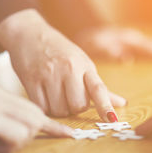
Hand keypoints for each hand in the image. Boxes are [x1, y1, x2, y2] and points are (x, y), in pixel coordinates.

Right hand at [0, 9, 126, 120]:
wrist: (29, 33)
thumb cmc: (59, 50)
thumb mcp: (81, 62)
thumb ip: (98, 86)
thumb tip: (122, 103)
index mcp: (84, 65)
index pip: (98, 89)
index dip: (105, 106)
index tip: (111, 119)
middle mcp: (68, 68)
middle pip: (77, 106)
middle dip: (74, 107)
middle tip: (68, 96)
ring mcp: (49, 74)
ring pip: (60, 110)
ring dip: (58, 109)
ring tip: (54, 94)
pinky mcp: (31, 80)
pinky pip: (42, 107)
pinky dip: (44, 107)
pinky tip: (44, 96)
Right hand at [0, 80, 71, 152]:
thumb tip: (18, 132)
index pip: (29, 105)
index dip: (48, 123)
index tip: (67, 133)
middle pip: (34, 114)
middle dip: (34, 133)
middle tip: (16, 143)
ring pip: (30, 124)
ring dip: (18, 141)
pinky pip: (16, 134)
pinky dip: (8, 145)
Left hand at [74, 27, 151, 61]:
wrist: (84, 37)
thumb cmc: (88, 43)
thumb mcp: (93, 47)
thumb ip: (106, 52)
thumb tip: (125, 59)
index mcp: (126, 38)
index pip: (148, 46)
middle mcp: (133, 38)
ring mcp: (134, 41)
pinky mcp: (133, 46)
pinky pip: (150, 49)